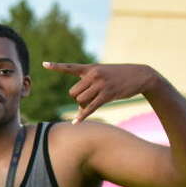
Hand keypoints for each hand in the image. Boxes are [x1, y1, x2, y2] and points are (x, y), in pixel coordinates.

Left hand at [44, 62, 160, 123]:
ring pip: (80, 101)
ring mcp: (101, 84)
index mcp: (90, 68)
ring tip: (94, 101)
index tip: (43, 64)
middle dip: (77, 98)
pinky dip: (83, 116)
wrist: (141, 75)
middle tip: (88, 97)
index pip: (70, 67)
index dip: (56, 67)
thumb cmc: (118, 75)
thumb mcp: (102, 73)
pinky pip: (90, 108)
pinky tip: (76, 122)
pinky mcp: (108, 95)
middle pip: (73, 93)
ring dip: (83, 106)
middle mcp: (93, 74)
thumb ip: (88, 82)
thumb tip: (79, 105)